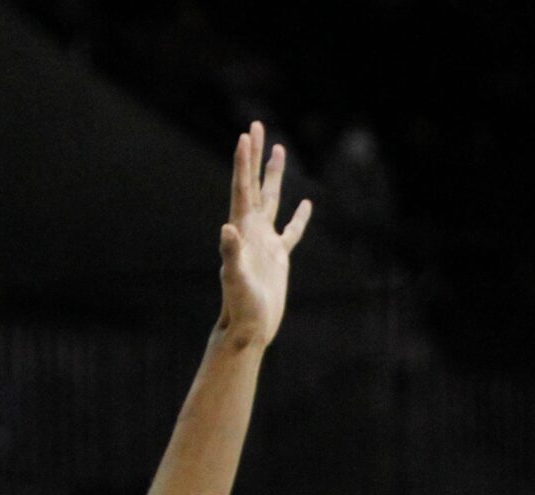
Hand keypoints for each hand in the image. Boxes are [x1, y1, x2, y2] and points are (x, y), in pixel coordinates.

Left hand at [218, 122, 311, 349]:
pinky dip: (299, 217)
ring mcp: (266, 242)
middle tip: (256, 126)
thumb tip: (228, 229)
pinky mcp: (279, 257)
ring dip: (274, 175)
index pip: (243, 189)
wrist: (248, 328)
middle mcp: (252, 230)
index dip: (245, 162)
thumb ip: (231, 253)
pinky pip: (291, 231)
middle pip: (255, 184)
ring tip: (279, 150)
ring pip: (272, 200)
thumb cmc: (240, 306)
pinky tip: (306, 204)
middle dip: (256, 156)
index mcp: (242, 230)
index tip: (246, 135)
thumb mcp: (235, 279)